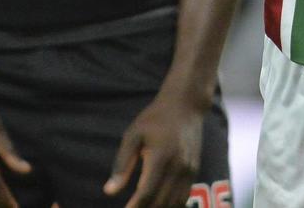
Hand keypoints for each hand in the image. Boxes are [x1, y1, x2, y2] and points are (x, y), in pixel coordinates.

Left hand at [104, 93, 205, 207]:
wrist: (186, 105)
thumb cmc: (155, 118)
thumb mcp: (133, 135)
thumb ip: (122, 164)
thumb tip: (109, 191)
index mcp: (161, 157)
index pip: (146, 193)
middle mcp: (178, 167)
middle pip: (161, 202)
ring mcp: (189, 170)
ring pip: (174, 203)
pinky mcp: (194, 171)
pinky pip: (183, 197)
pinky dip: (171, 206)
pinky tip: (159, 206)